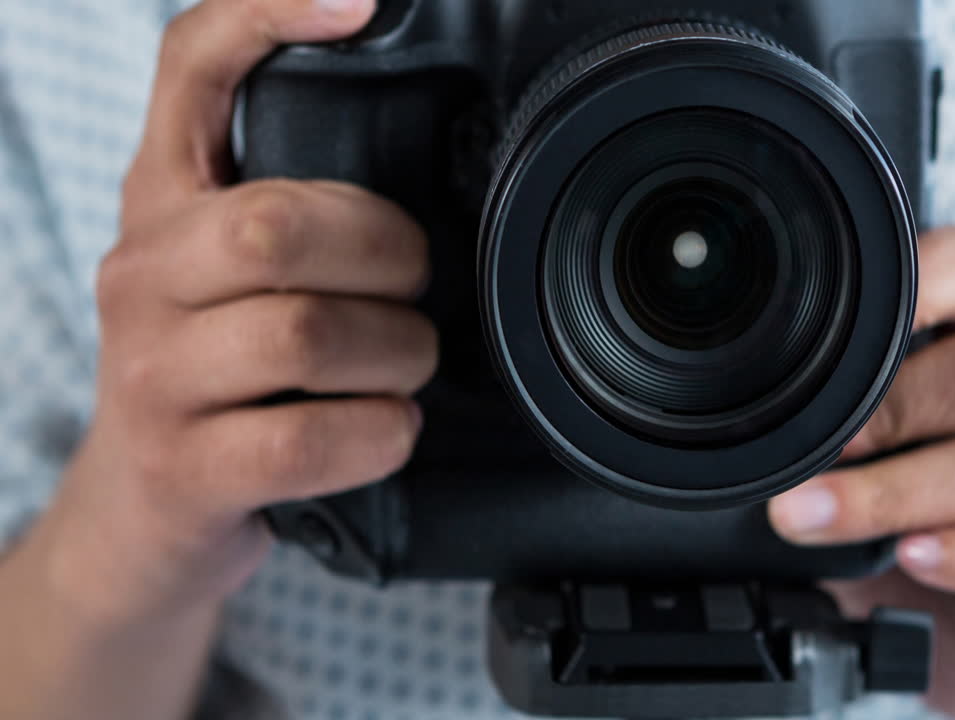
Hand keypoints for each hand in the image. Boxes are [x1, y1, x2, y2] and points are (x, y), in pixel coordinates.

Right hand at [33, 0, 433, 623]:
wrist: (146, 515)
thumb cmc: (222, 381)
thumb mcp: (234, 278)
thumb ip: (299, 214)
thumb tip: (431, 169)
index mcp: (164, 206)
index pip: (189, 73)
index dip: (264, 19)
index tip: (358, 6)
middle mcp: (142, 276)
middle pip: (275, 224)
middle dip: (386, 253)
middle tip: (418, 285)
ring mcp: (151, 376)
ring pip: (302, 335)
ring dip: (396, 352)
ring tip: (407, 364)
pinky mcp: (184, 468)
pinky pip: (305, 440)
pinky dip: (379, 434)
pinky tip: (388, 427)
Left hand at [769, 228, 954, 718]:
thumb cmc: (911, 508)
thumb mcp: (868, 443)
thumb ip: (835, 406)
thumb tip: (740, 408)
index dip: (926, 277)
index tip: (839, 320)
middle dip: (886, 411)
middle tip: (802, 456)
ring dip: (895, 492)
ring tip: (812, 516)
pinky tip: (913, 558)